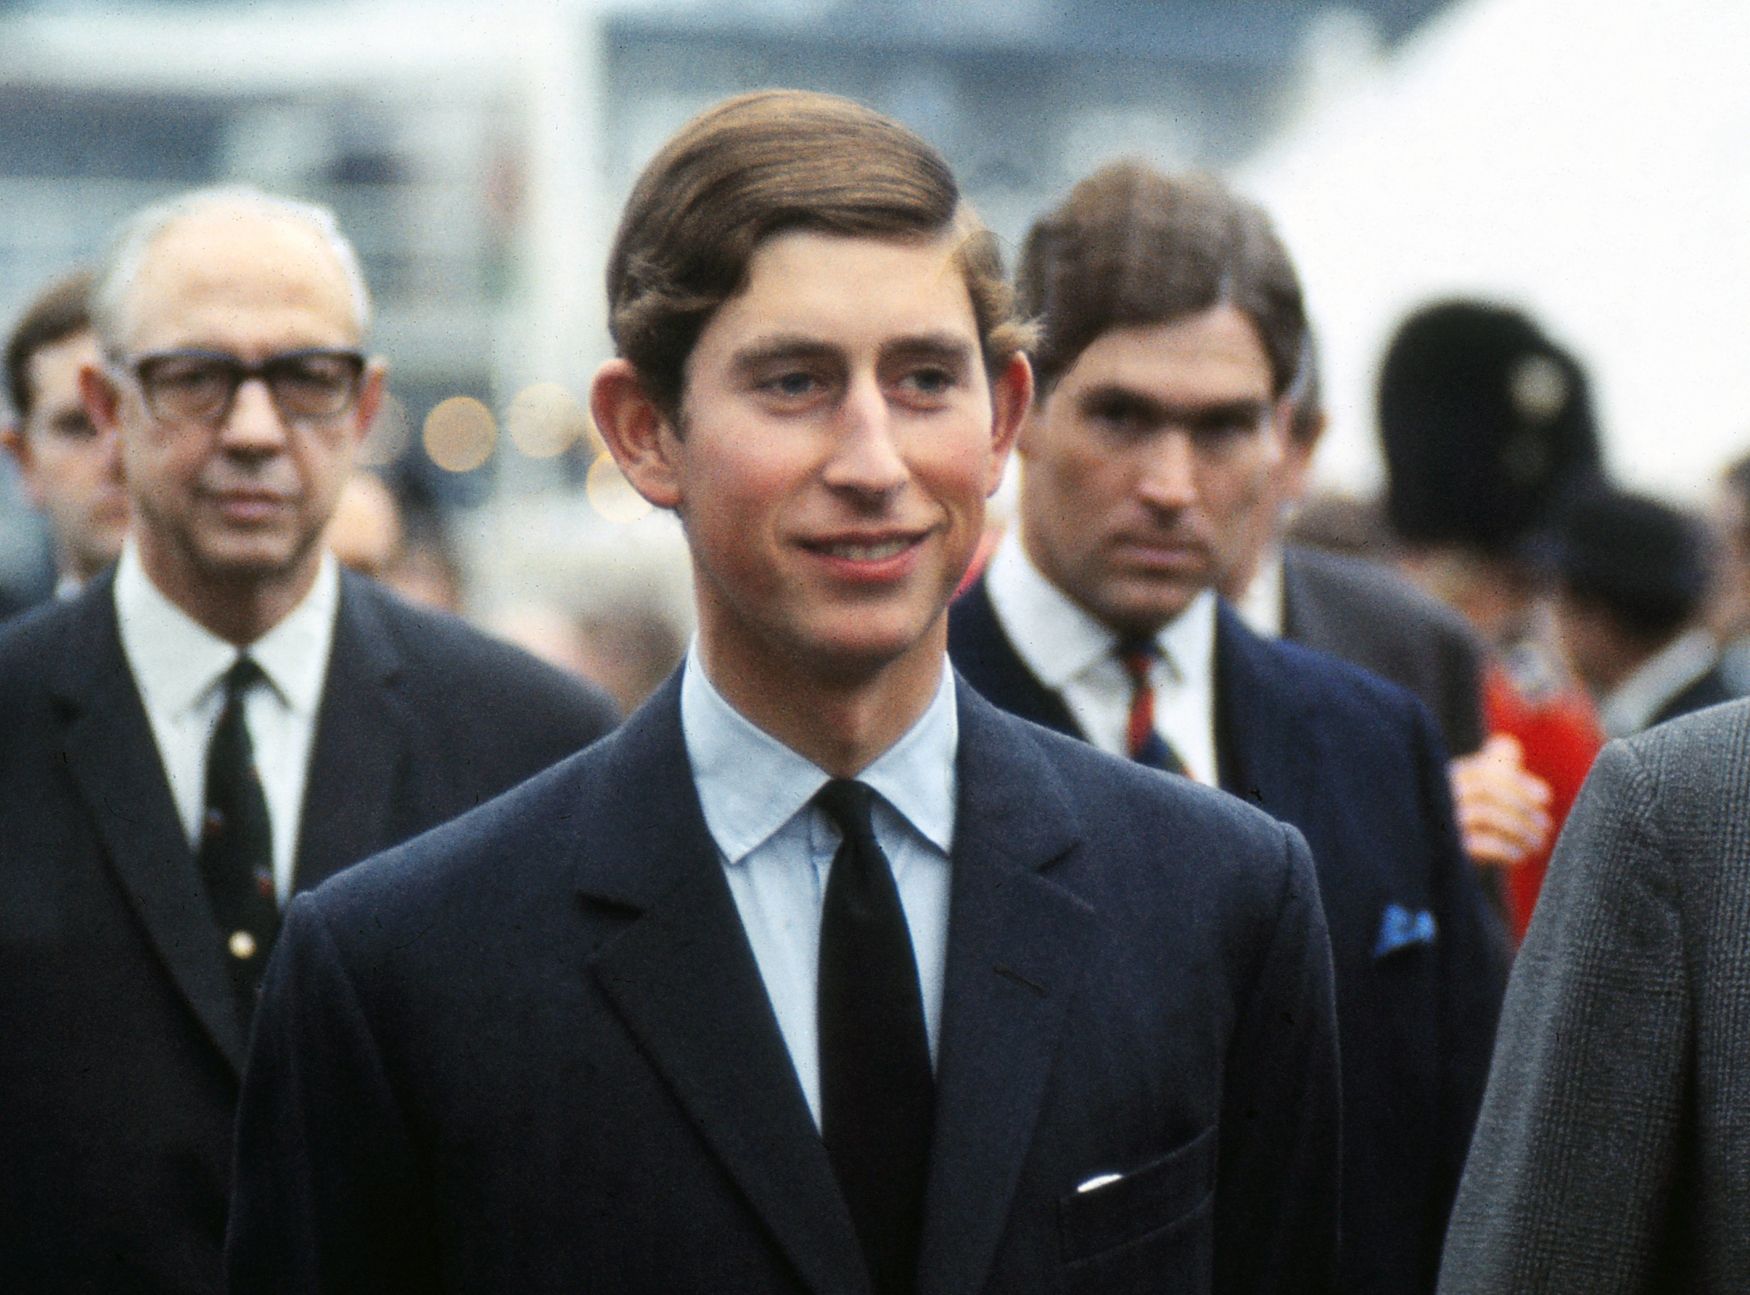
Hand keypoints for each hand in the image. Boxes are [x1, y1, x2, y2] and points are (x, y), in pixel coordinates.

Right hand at [1449, 734, 1552, 868]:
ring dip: (1520, 830)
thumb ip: (1488, 764)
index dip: (1519, 783)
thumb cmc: (1450, 821)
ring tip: (1537, 844)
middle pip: (1487, 790)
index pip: (1485, 772)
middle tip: (1546, 825)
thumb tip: (1508, 744)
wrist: (1414, 865)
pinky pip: (1479, 844)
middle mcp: (1438, 797)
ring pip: (1485, 815)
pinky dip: (1504, 848)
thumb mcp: (1467, 789)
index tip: (1545, 797)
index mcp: (1442, 780)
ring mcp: (1439, 822)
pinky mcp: (1444, 849)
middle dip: (1523, 807)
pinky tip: (1518, 856)